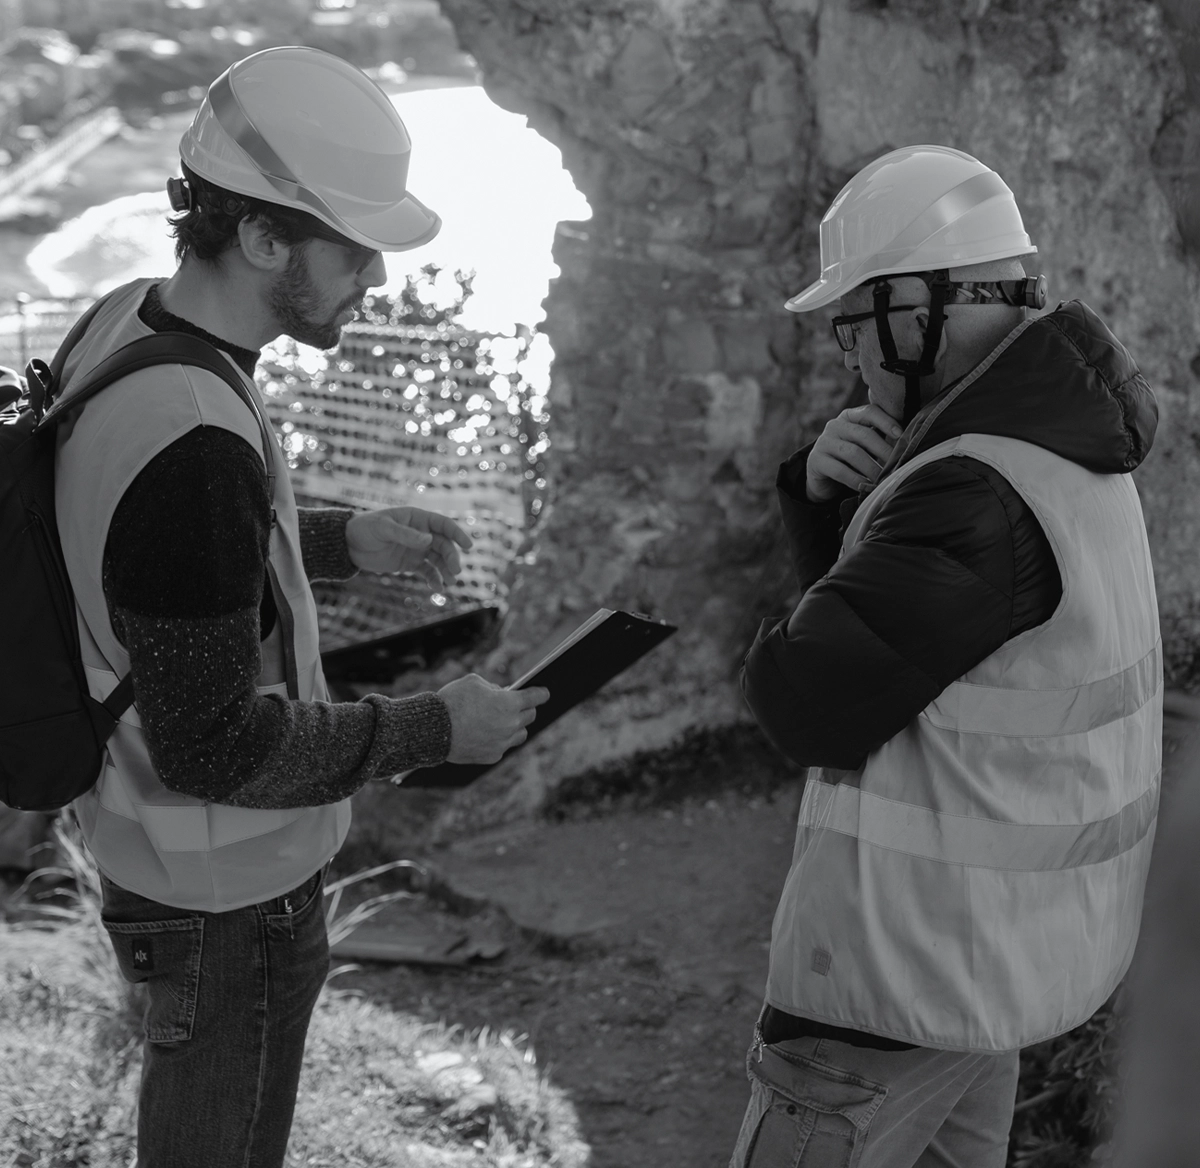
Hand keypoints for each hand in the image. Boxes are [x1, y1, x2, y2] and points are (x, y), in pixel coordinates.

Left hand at [345, 506, 471, 584]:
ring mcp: (416, 549)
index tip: (468, 545)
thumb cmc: (365, 529)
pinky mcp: (410, 564)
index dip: (457, 534)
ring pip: (438, 560)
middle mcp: (421, 533)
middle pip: (444, 545)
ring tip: (449, 583)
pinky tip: (437, 588)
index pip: (443, 525)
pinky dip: (434, 579)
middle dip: (451, 558)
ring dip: (446, 570)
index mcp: (417, 518)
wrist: (348, 544)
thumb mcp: (383, 529)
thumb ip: (406, 534)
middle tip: (455, 572)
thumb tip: (429, 540)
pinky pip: (427, 571)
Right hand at [437, 674, 551, 764]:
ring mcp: (502, 743)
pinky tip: (490, 733)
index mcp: (509, 704)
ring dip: (516, 726)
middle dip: (526, 708)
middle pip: (530, 716)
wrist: (433, 729)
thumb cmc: (452, 701)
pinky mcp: (492, 756)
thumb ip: (492, 687)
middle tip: (519, 705)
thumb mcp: (474, 682)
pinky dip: (500, 739)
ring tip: (508, 721)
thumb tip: (501, 693)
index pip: (535, 697)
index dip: (541, 694)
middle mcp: (510, 725)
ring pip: (520, 735)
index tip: (545, 693)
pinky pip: (503, 746)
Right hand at [805, 404, 902, 501]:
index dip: (886, 422)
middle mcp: (834, 425)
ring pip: (853, 453)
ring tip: (884, 478)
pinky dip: (856, 480)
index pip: (870, 412)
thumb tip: (907, 444)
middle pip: (864, 434)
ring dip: (872, 468)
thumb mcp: (864, 445)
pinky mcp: (816, 460)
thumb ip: (879, 439)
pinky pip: (840, 471)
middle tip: (897, 464)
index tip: (901, 435)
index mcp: (849, 416)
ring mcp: (823, 442)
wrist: (822, 476)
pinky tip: (867, 487)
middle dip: (884, 450)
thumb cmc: (850, 459)